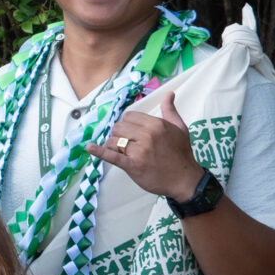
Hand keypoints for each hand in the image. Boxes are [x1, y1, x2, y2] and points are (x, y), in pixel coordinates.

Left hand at [89, 92, 206, 202]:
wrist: (185, 180)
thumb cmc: (182, 154)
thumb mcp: (180, 128)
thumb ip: (170, 110)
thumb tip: (168, 94)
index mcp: (156, 125)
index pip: (129, 116)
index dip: (127, 123)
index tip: (131, 131)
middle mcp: (147, 135)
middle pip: (119, 127)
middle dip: (119, 134)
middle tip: (127, 143)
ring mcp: (139, 151)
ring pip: (113, 140)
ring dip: (113, 145)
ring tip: (121, 151)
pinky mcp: (132, 165)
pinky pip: (111, 156)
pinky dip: (99, 151)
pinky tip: (89, 147)